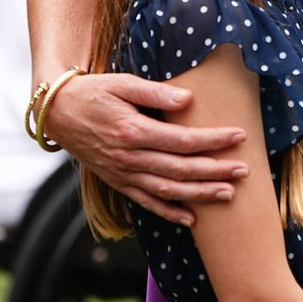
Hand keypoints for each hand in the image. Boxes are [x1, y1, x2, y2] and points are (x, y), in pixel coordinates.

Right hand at [42, 72, 248, 223]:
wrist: (57, 112)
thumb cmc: (93, 92)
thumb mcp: (122, 83)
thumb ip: (155, 93)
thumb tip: (188, 99)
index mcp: (132, 131)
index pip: (182, 140)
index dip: (212, 140)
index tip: (239, 136)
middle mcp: (128, 158)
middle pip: (180, 169)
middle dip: (215, 171)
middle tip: (245, 170)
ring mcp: (122, 174)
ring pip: (167, 190)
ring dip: (199, 194)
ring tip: (228, 193)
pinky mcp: (117, 182)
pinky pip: (146, 202)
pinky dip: (169, 212)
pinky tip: (191, 218)